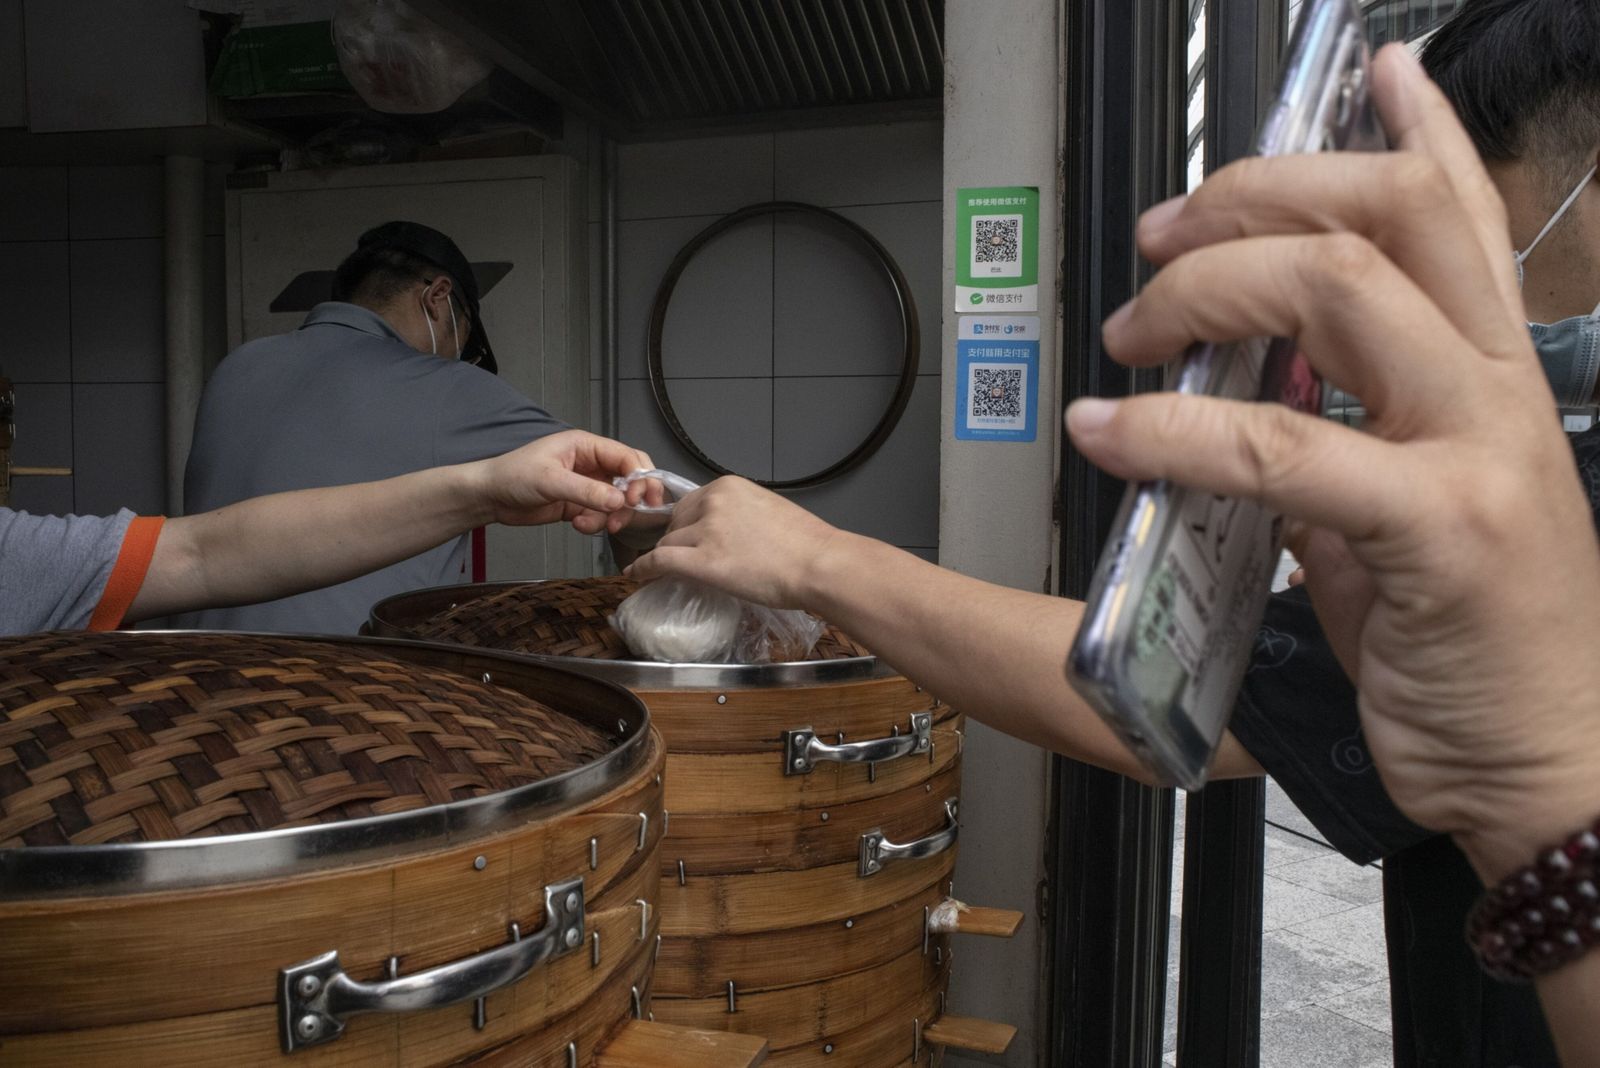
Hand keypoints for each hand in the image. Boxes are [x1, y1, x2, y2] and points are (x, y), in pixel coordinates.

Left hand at [472, 430, 655, 534]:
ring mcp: (587, 485)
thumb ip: (587, 491)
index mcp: (587, 446)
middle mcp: (592, 463)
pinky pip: (601, 515)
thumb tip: (620, 501)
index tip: (636, 499)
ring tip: (588, 524)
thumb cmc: (513, 476)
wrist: (490, 497)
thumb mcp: (551, 480)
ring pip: (618, 501)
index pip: (627, 457)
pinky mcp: (581, 504)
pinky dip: (595, 524)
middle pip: (630, 478)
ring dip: (609, 516)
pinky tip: (577, 524)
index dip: (639, 477)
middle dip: (632, 499)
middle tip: (626, 515)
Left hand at [624, 476, 843, 608]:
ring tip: (666, 573)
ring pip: (668, 543)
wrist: (818, 564)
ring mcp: (705, 531)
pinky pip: (660, 561)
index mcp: (729, 487)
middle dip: (677, 540)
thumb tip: (724, 532)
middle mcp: (712, 502)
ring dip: (667, 558)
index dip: (685, 524)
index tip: (685, 537)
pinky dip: (643, 569)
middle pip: (675, 521)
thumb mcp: (767, 511)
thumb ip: (739, 514)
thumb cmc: (805, 544)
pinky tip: (635, 576)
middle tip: (685, 559)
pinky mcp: (702, 561)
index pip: (691, 503)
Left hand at [1065, 45, 1599, 878]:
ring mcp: (1479, 452)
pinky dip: (1176, 432)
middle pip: (1387, 218)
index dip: (1416, 133)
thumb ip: (1347, 444)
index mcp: (1499, 381)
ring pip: (1339, 292)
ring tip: (1131, 326)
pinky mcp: (1439, 530)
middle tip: (1162, 236)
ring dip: (1207, 288)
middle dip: (1255, 197)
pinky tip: (1108, 432)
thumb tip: (1251, 401)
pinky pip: (1285, 447)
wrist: (1552, 767)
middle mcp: (1500, 394)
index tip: (1373, 71)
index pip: (1465, 217)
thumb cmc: (1477, 650)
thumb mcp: (1410, 523)